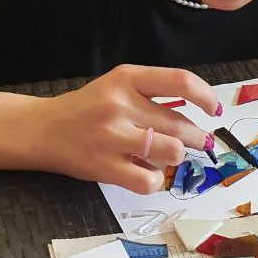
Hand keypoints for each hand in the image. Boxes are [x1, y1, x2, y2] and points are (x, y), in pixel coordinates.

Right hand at [30, 64, 220, 192]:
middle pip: (180, 124)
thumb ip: (152, 94)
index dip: (205, 96)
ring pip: (171, 152)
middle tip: (196, 142)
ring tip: (167, 155)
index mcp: (126, 78)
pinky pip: (149, 180)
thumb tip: (198, 114)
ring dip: (176, 157)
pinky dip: (154, 179)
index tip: (213, 109)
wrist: (43, 129)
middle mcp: (120, 104)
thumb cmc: (87, 107)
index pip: (180, 82)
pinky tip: (145, 172)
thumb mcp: (117, 86)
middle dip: (196, 137)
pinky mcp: (104, 166)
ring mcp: (111, 136)